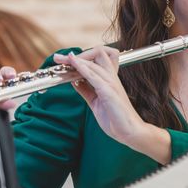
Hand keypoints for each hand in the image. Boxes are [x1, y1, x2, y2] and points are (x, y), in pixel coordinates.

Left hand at [53, 47, 170, 163]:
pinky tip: (73, 64)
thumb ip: (87, 91)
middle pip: (96, 55)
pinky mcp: (109, 91)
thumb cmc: (116, 119)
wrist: (129, 131)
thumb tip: (75, 81)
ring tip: (61, 59)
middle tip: (58, 58)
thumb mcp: (96, 102)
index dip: (80, 58)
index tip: (64, 61)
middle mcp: (112, 78)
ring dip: (76, 60)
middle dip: (76, 55)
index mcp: (110, 80)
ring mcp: (111, 83)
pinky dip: (82, 68)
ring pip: (94, 63)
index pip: (96, 61)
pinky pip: (94, 75)